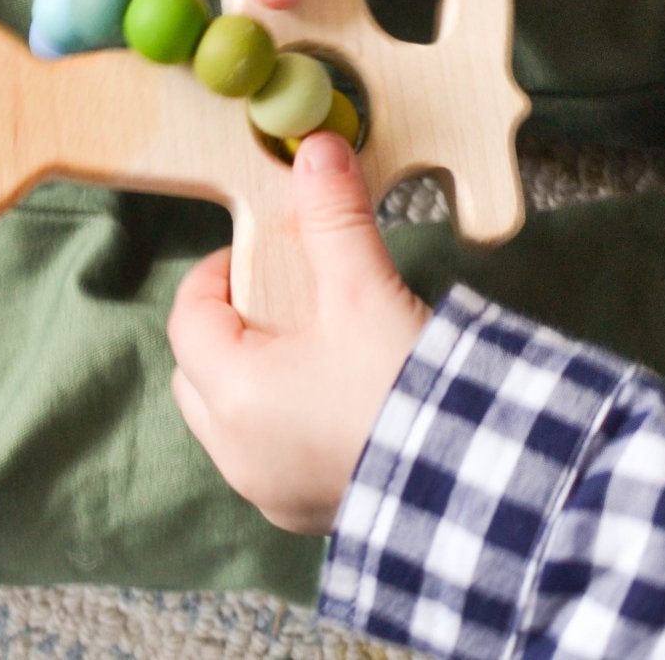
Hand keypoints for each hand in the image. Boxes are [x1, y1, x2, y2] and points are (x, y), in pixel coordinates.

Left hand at [166, 132, 433, 533]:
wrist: (476, 479)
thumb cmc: (408, 388)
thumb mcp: (365, 290)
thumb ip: (333, 217)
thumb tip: (317, 151)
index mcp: (234, 396)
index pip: (188, 319)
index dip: (218, 274)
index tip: (262, 253)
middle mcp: (236, 454)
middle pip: (199, 373)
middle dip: (234, 328)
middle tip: (286, 299)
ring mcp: (269, 491)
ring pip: (232, 418)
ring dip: (258, 378)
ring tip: (317, 346)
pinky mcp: (304, 513)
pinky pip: (271, 457)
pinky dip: (287, 423)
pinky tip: (340, 399)